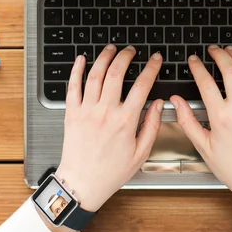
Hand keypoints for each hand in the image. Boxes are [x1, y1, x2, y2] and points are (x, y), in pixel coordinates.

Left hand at [56, 44, 163, 211]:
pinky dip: (77, 69)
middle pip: (116, 73)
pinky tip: (82, 59)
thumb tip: (159, 104)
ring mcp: (86, 111)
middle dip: (126, 56)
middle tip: (131, 50)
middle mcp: (105, 112)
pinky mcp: (71, 113)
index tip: (156, 60)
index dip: (151, 68)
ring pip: (95, 75)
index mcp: (125, 121)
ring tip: (111, 49)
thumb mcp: (141, 153)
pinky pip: (73, 86)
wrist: (82, 183)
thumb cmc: (110, 172)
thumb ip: (152, 125)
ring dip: (104, 57)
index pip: (142, 85)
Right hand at [170, 45, 231, 196]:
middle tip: (211, 50)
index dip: (197, 67)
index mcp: (222, 117)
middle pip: (230, 69)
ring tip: (228, 50)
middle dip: (219, 55)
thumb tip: (176, 102)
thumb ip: (187, 120)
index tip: (193, 60)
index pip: (206, 82)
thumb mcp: (202, 146)